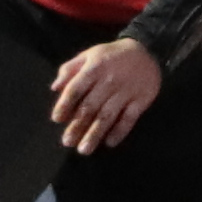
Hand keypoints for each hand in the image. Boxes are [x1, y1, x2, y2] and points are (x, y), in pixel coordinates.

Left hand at [49, 37, 164, 149]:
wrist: (146, 51)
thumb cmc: (111, 56)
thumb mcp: (89, 55)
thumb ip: (69, 69)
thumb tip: (54, 88)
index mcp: (94, 68)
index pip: (76, 88)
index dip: (64, 104)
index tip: (57, 119)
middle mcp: (109, 80)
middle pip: (90, 106)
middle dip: (77, 125)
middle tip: (67, 142)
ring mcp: (126, 91)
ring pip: (108, 116)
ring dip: (95, 134)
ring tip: (84, 150)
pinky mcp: (141, 99)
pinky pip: (129, 118)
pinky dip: (120, 131)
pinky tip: (109, 143)